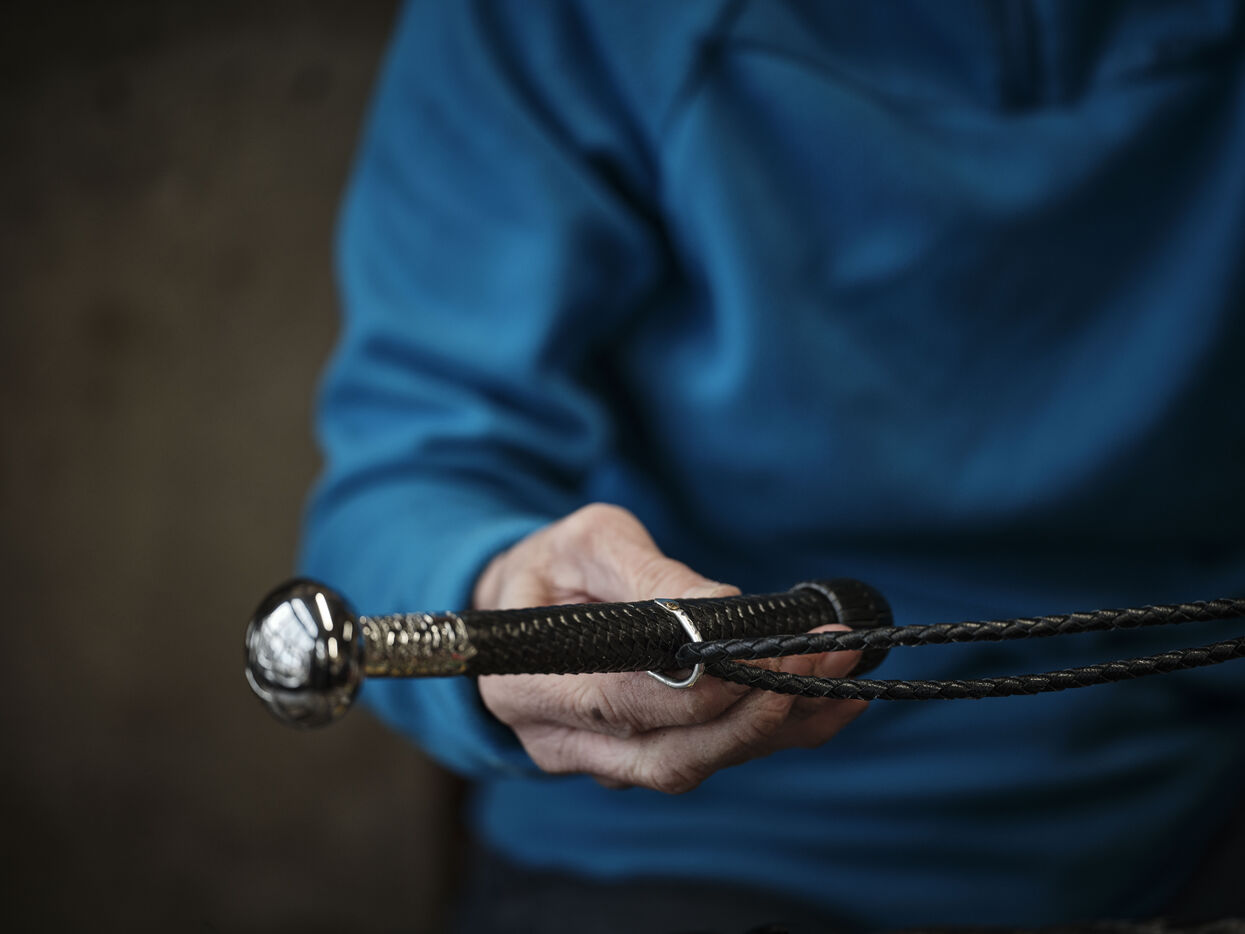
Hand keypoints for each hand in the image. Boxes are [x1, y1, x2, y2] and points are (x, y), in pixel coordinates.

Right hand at [473, 503, 867, 793]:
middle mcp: (560, 741)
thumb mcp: (588, 544)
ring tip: (839, 666)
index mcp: (527, 684)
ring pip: (698, 766)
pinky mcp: (640, 760)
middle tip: (824, 653)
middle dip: (757, 709)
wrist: (526, 602)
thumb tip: (721, 607)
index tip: (767, 647)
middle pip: (671, 755)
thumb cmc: (551, 566)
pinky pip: (713, 759)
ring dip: (778, 724)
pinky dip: (778, 735)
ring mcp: (600, 761)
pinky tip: (833, 701)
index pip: (625, 702)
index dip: (703, 685)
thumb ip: (647, 576)